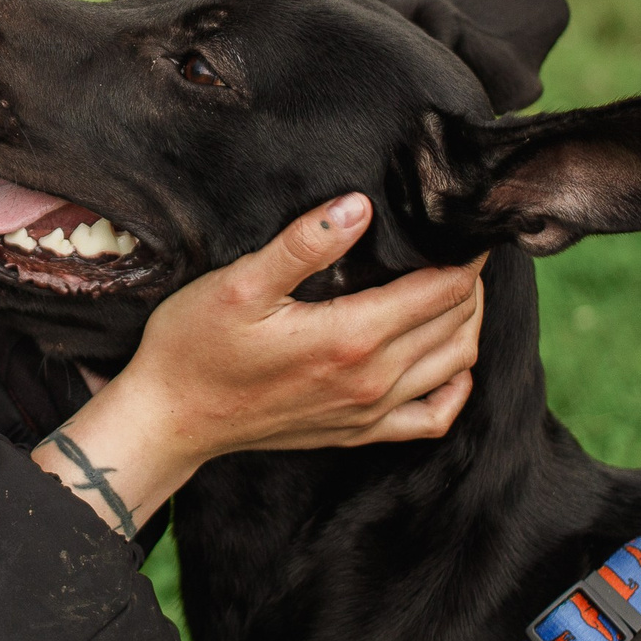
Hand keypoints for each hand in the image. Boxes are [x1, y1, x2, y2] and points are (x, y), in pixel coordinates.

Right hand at [30, 194, 483, 538]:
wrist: (170, 418)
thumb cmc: (195, 345)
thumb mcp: (238, 283)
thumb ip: (302, 245)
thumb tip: (359, 207)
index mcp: (350, 337)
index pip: (441, 289)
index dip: (464, 254)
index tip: (464, 225)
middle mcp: (372, 379)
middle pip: (457, 324)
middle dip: (470, 282)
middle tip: (461, 247)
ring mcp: (368, 412)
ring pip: (456, 365)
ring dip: (468, 324)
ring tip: (458, 289)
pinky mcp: (357, 433)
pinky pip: (432, 418)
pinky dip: (455, 387)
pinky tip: (448, 363)